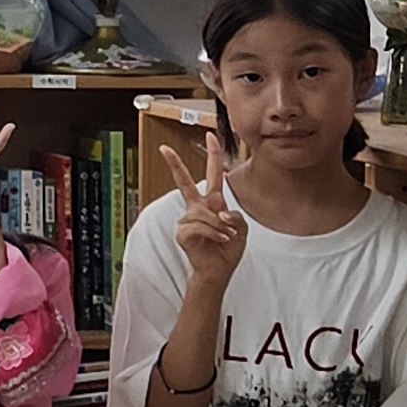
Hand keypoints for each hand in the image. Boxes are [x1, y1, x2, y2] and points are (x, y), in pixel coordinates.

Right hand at [165, 144, 248, 293]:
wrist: (218, 271)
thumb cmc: (228, 248)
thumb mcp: (242, 229)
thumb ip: (234, 216)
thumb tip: (219, 211)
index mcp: (212, 202)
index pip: (213, 174)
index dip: (213, 155)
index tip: (210, 136)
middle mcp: (197, 207)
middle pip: (184, 183)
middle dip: (175, 165)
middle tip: (164, 149)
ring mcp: (188, 219)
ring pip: (204, 213)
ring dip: (220, 226)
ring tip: (226, 237)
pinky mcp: (183, 232)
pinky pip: (200, 227)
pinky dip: (214, 234)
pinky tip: (220, 240)